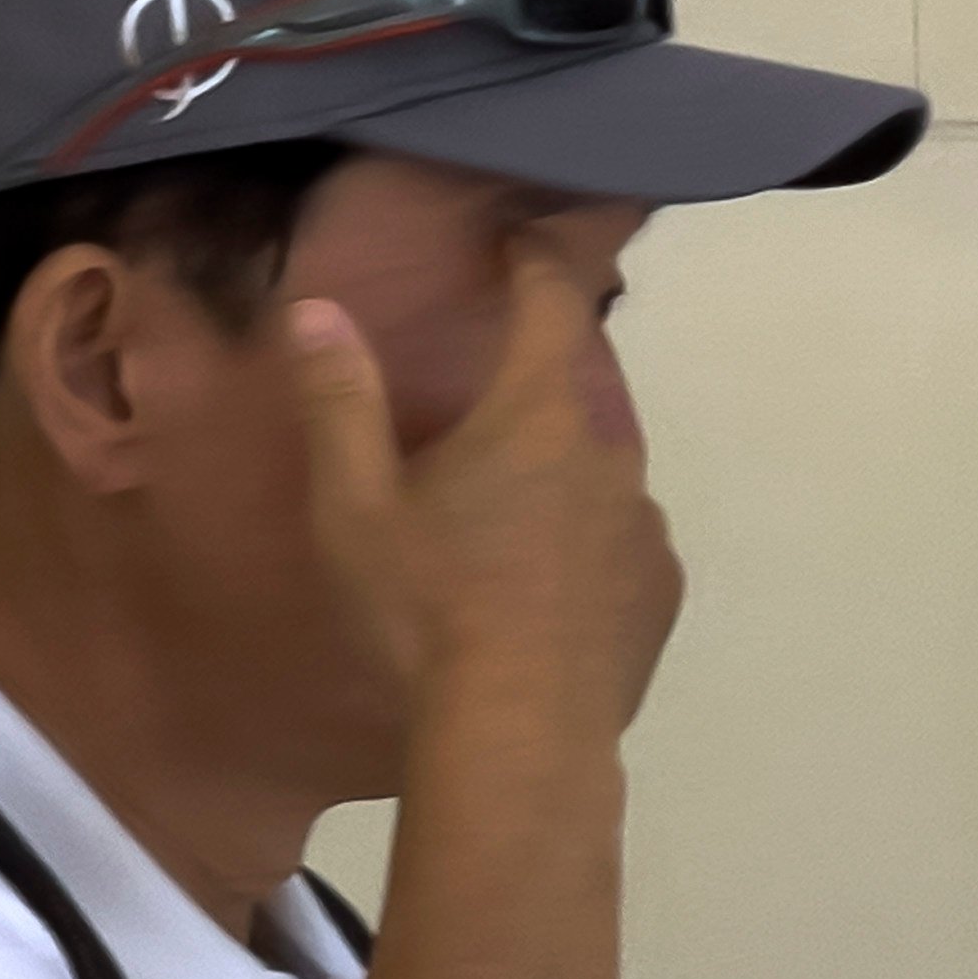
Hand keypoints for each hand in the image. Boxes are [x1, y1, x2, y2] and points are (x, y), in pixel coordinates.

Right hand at [286, 242, 684, 741]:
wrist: (518, 737)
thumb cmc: (426, 611)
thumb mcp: (357, 506)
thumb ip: (340, 401)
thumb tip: (316, 308)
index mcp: (539, 413)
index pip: (552, 299)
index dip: (535, 258)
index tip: (519, 240)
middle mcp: (610, 451)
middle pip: (582, 383)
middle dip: (541, 374)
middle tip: (490, 394)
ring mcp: (644, 525)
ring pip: (603, 469)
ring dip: (563, 468)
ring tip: (507, 511)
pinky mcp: (660, 592)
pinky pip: (622, 544)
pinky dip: (587, 544)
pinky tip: (545, 588)